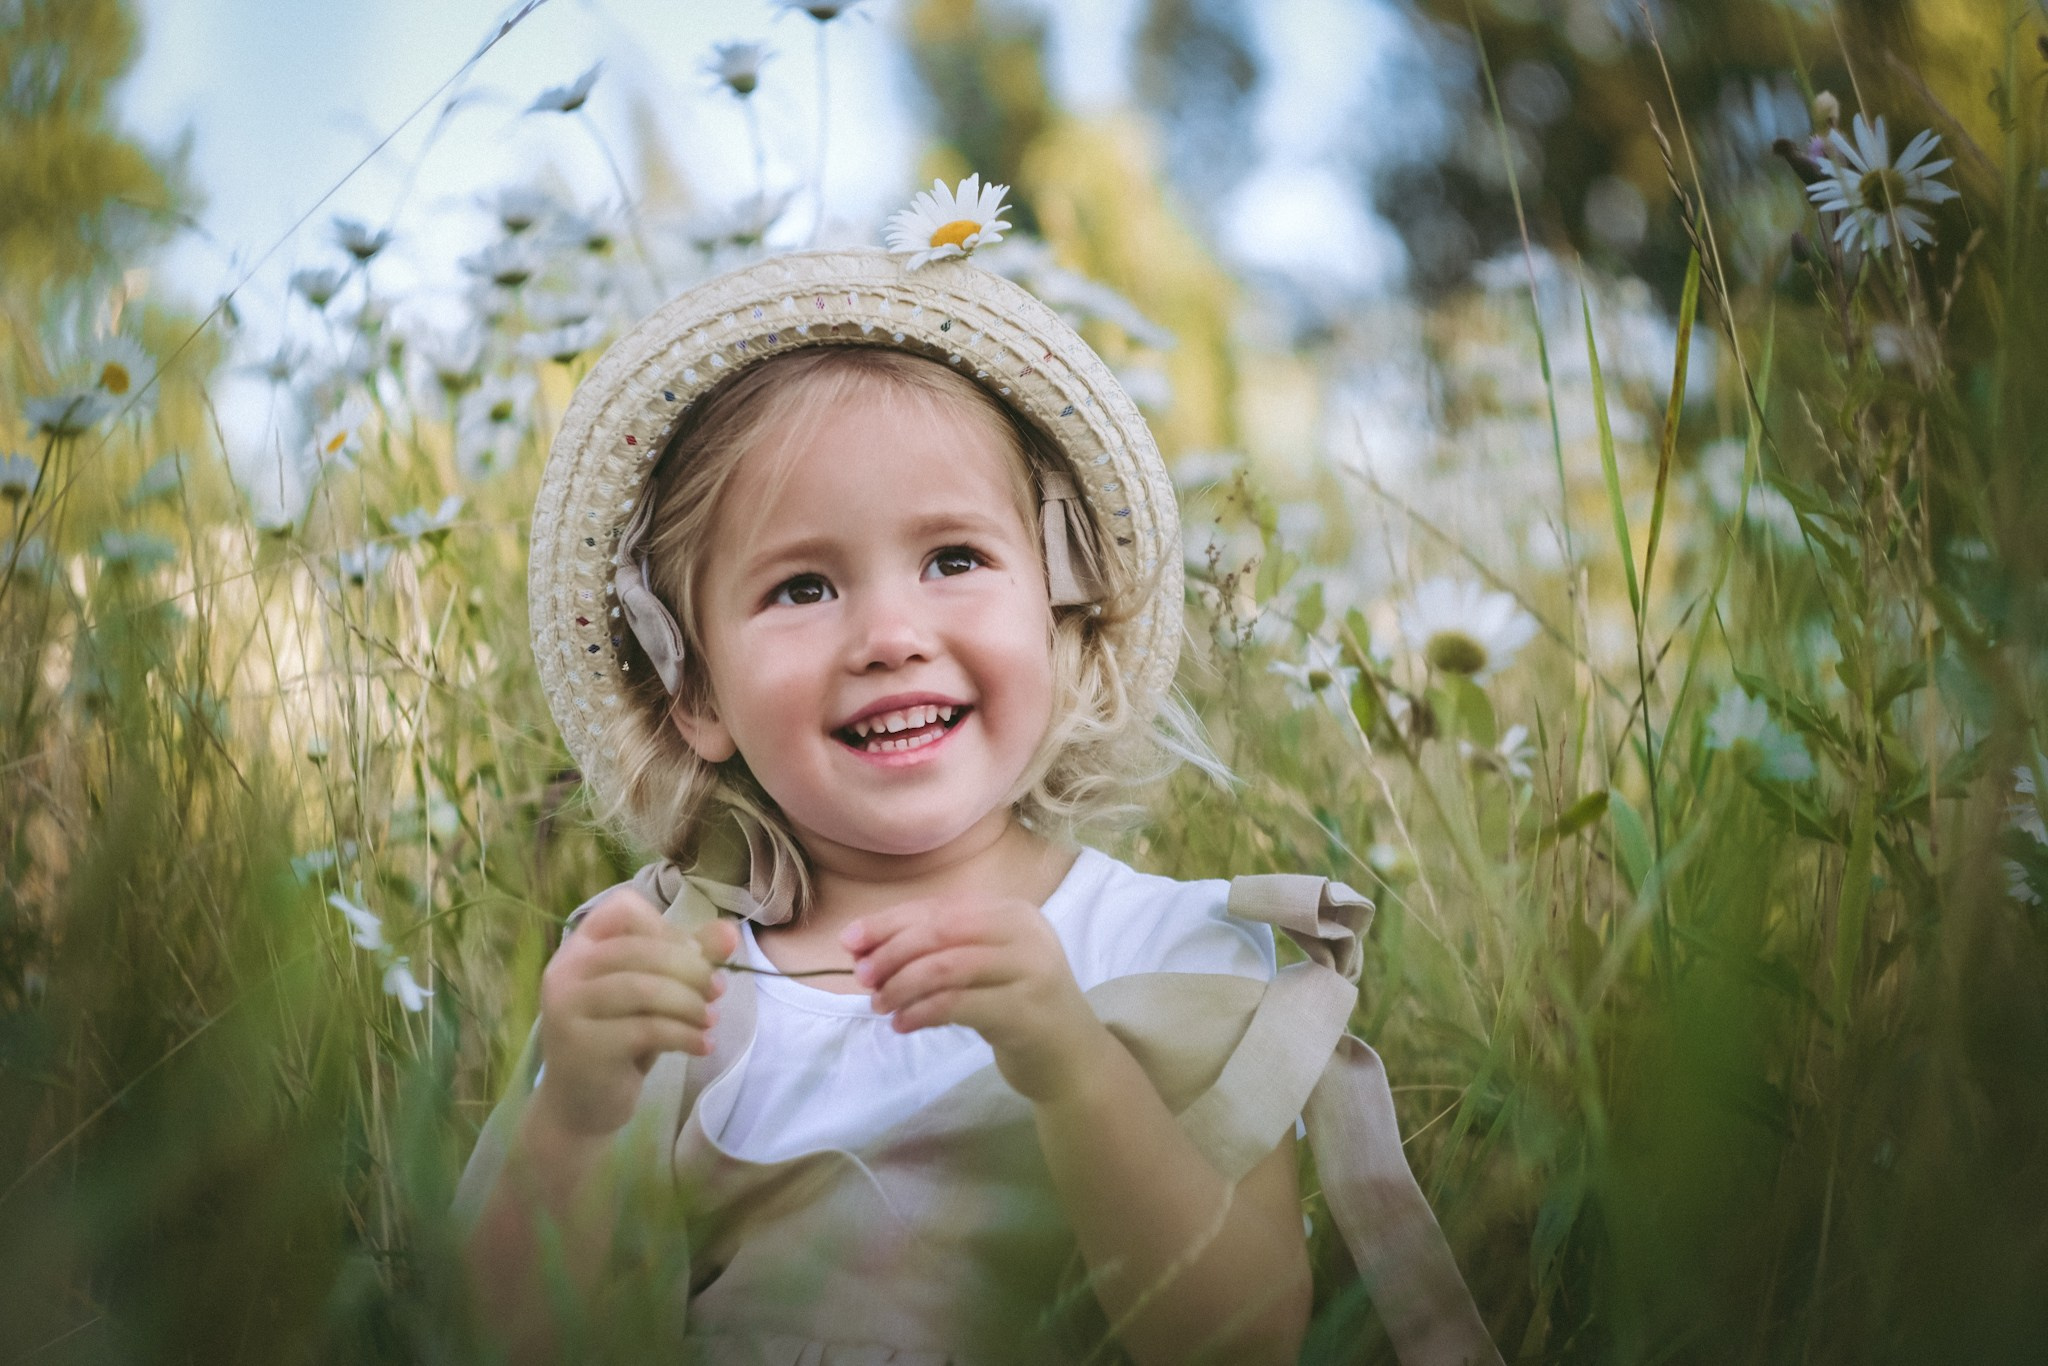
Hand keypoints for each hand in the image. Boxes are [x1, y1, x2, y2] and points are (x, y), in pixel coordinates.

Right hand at [532, 887, 736, 1139]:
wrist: (582, 1106)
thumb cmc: (621, 1039)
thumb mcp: (656, 994)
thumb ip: (689, 958)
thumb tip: (731, 931)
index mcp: (579, 946)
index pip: (624, 908)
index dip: (667, 928)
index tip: (692, 957)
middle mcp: (565, 970)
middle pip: (641, 948)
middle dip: (692, 969)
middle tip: (717, 992)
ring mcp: (567, 1008)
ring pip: (644, 988)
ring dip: (690, 1003)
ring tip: (710, 1021)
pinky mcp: (583, 1046)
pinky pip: (646, 1029)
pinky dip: (685, 1035)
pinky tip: (702, 1045)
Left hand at [841, 897, 1110, 1103]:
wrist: (1071, 1057)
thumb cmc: (1015, 1005)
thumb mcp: (981, 967)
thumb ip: (935, 950)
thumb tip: (864, 947)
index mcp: (1012, 912)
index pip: (939, 909)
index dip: (889, 922)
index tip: (850, 941)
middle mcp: (1025, 933)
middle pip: (941, 931)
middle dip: (892, 952)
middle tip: (864, 978)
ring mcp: (1031, 972)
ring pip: (947, 967)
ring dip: (902, 985)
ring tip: (880, 1005)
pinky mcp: (1026, 1013)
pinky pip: (959, 1005)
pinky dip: (921, 1012)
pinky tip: (902, 1025)